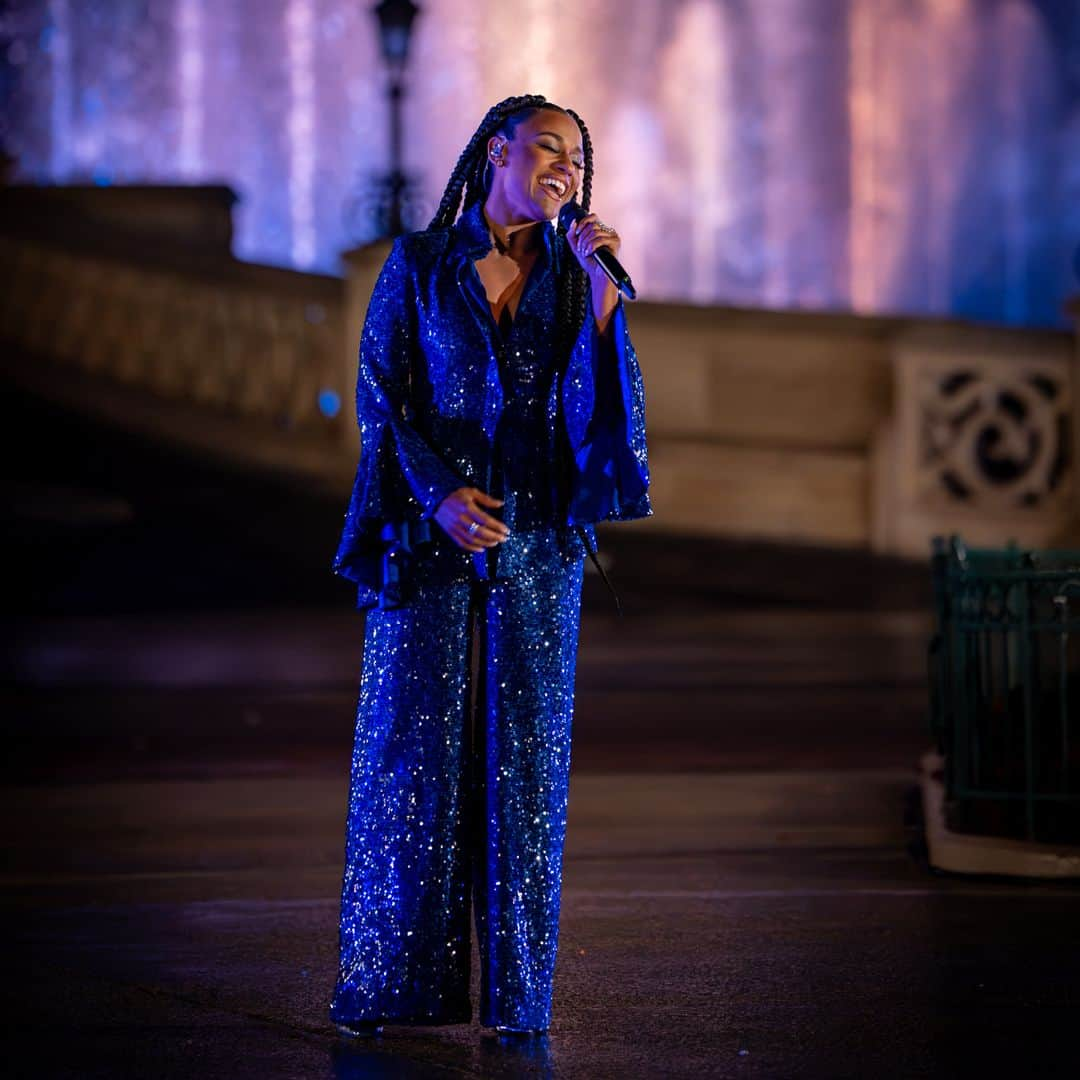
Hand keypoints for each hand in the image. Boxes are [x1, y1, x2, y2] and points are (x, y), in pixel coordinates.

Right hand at [435, 487, 509, 551]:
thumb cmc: (456, 495)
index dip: (497, 526)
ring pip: (472, 539)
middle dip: (494, 536)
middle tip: (503, 538)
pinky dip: (473, 548)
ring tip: (495, 542)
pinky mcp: (450, 533)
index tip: (506, 530)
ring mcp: (455, 527)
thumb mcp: (472, 492)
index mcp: (467, 507)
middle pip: (480, 531)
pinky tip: (481, 549)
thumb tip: (501, 504)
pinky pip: (462, 544)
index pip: (485, 520)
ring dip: (486, 543)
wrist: (437, 499)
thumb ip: (487, 499)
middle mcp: (461, 518)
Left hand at [567, 213, 619, 330]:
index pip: (593, 217)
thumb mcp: (577, 247)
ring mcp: (613, 236)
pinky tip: (589, 253)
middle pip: (592, 225)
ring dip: (585, 243)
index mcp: (601, 230)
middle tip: (580, 249)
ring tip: (584, 253)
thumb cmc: (590, 263)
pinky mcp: (615, 242)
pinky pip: (600, 239)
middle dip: (582, 237)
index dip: (583, 223)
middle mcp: (608, 231)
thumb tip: (573, 222)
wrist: (598, 276)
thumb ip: (572, 235)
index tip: (576, 233)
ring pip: (595, 232)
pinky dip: (591, 246)